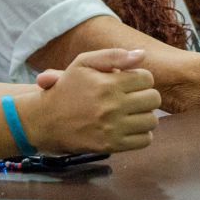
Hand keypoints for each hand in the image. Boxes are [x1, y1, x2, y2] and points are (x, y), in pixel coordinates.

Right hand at [25, 48, 159, 151]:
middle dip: (145, 96)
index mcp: (107, 83)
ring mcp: (113, 127)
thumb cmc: (66, 89)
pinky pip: (145, 140)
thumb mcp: (83, 63)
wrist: (45, 121)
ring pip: (151, 120)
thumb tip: (141, 54)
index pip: (147, 78)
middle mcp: (112, 106)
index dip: (139, 79)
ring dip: (144, 115)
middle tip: (132, 98)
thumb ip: (113, 56)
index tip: (128, 83)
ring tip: (130, 113)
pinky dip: (141, 134)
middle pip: (153, 99)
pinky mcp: (112, 145)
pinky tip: (128, 127)